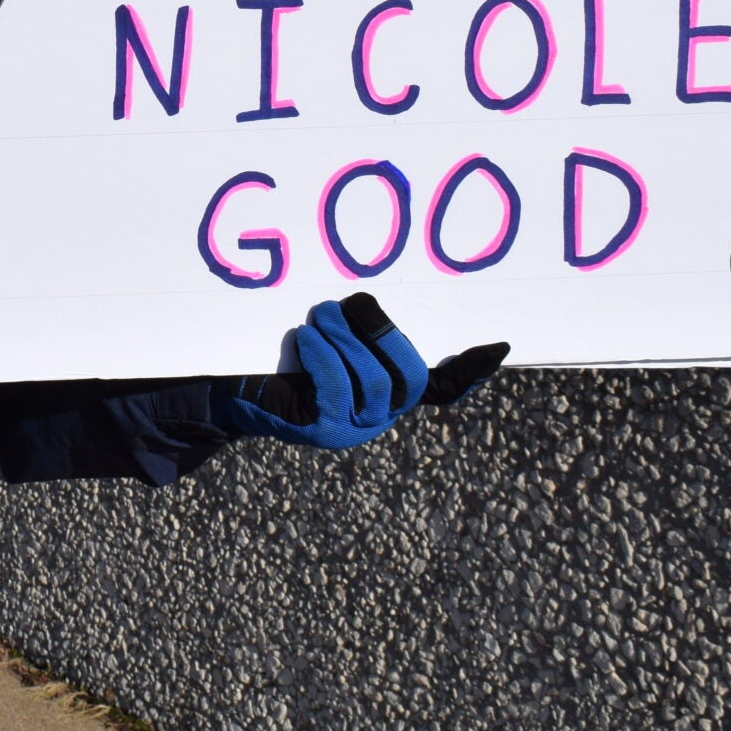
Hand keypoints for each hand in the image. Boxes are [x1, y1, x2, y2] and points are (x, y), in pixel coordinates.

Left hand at [212, 293, 507, 449]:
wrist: (233, 392)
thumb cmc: (283, 360)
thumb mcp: (325, 341)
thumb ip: (358, 330)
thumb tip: (371, 300)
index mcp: (389, 392)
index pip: (441, 387)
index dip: (471, 370)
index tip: (498, 345)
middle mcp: (379, 414)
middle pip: (409, 377)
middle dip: (384, 334)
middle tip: (352, 304)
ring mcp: (354, 428)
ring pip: (375, 381)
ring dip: (346, 339)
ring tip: (321, 314)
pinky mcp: (323, 430)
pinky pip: (338, 388)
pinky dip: (325, 356)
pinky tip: (307, 338)